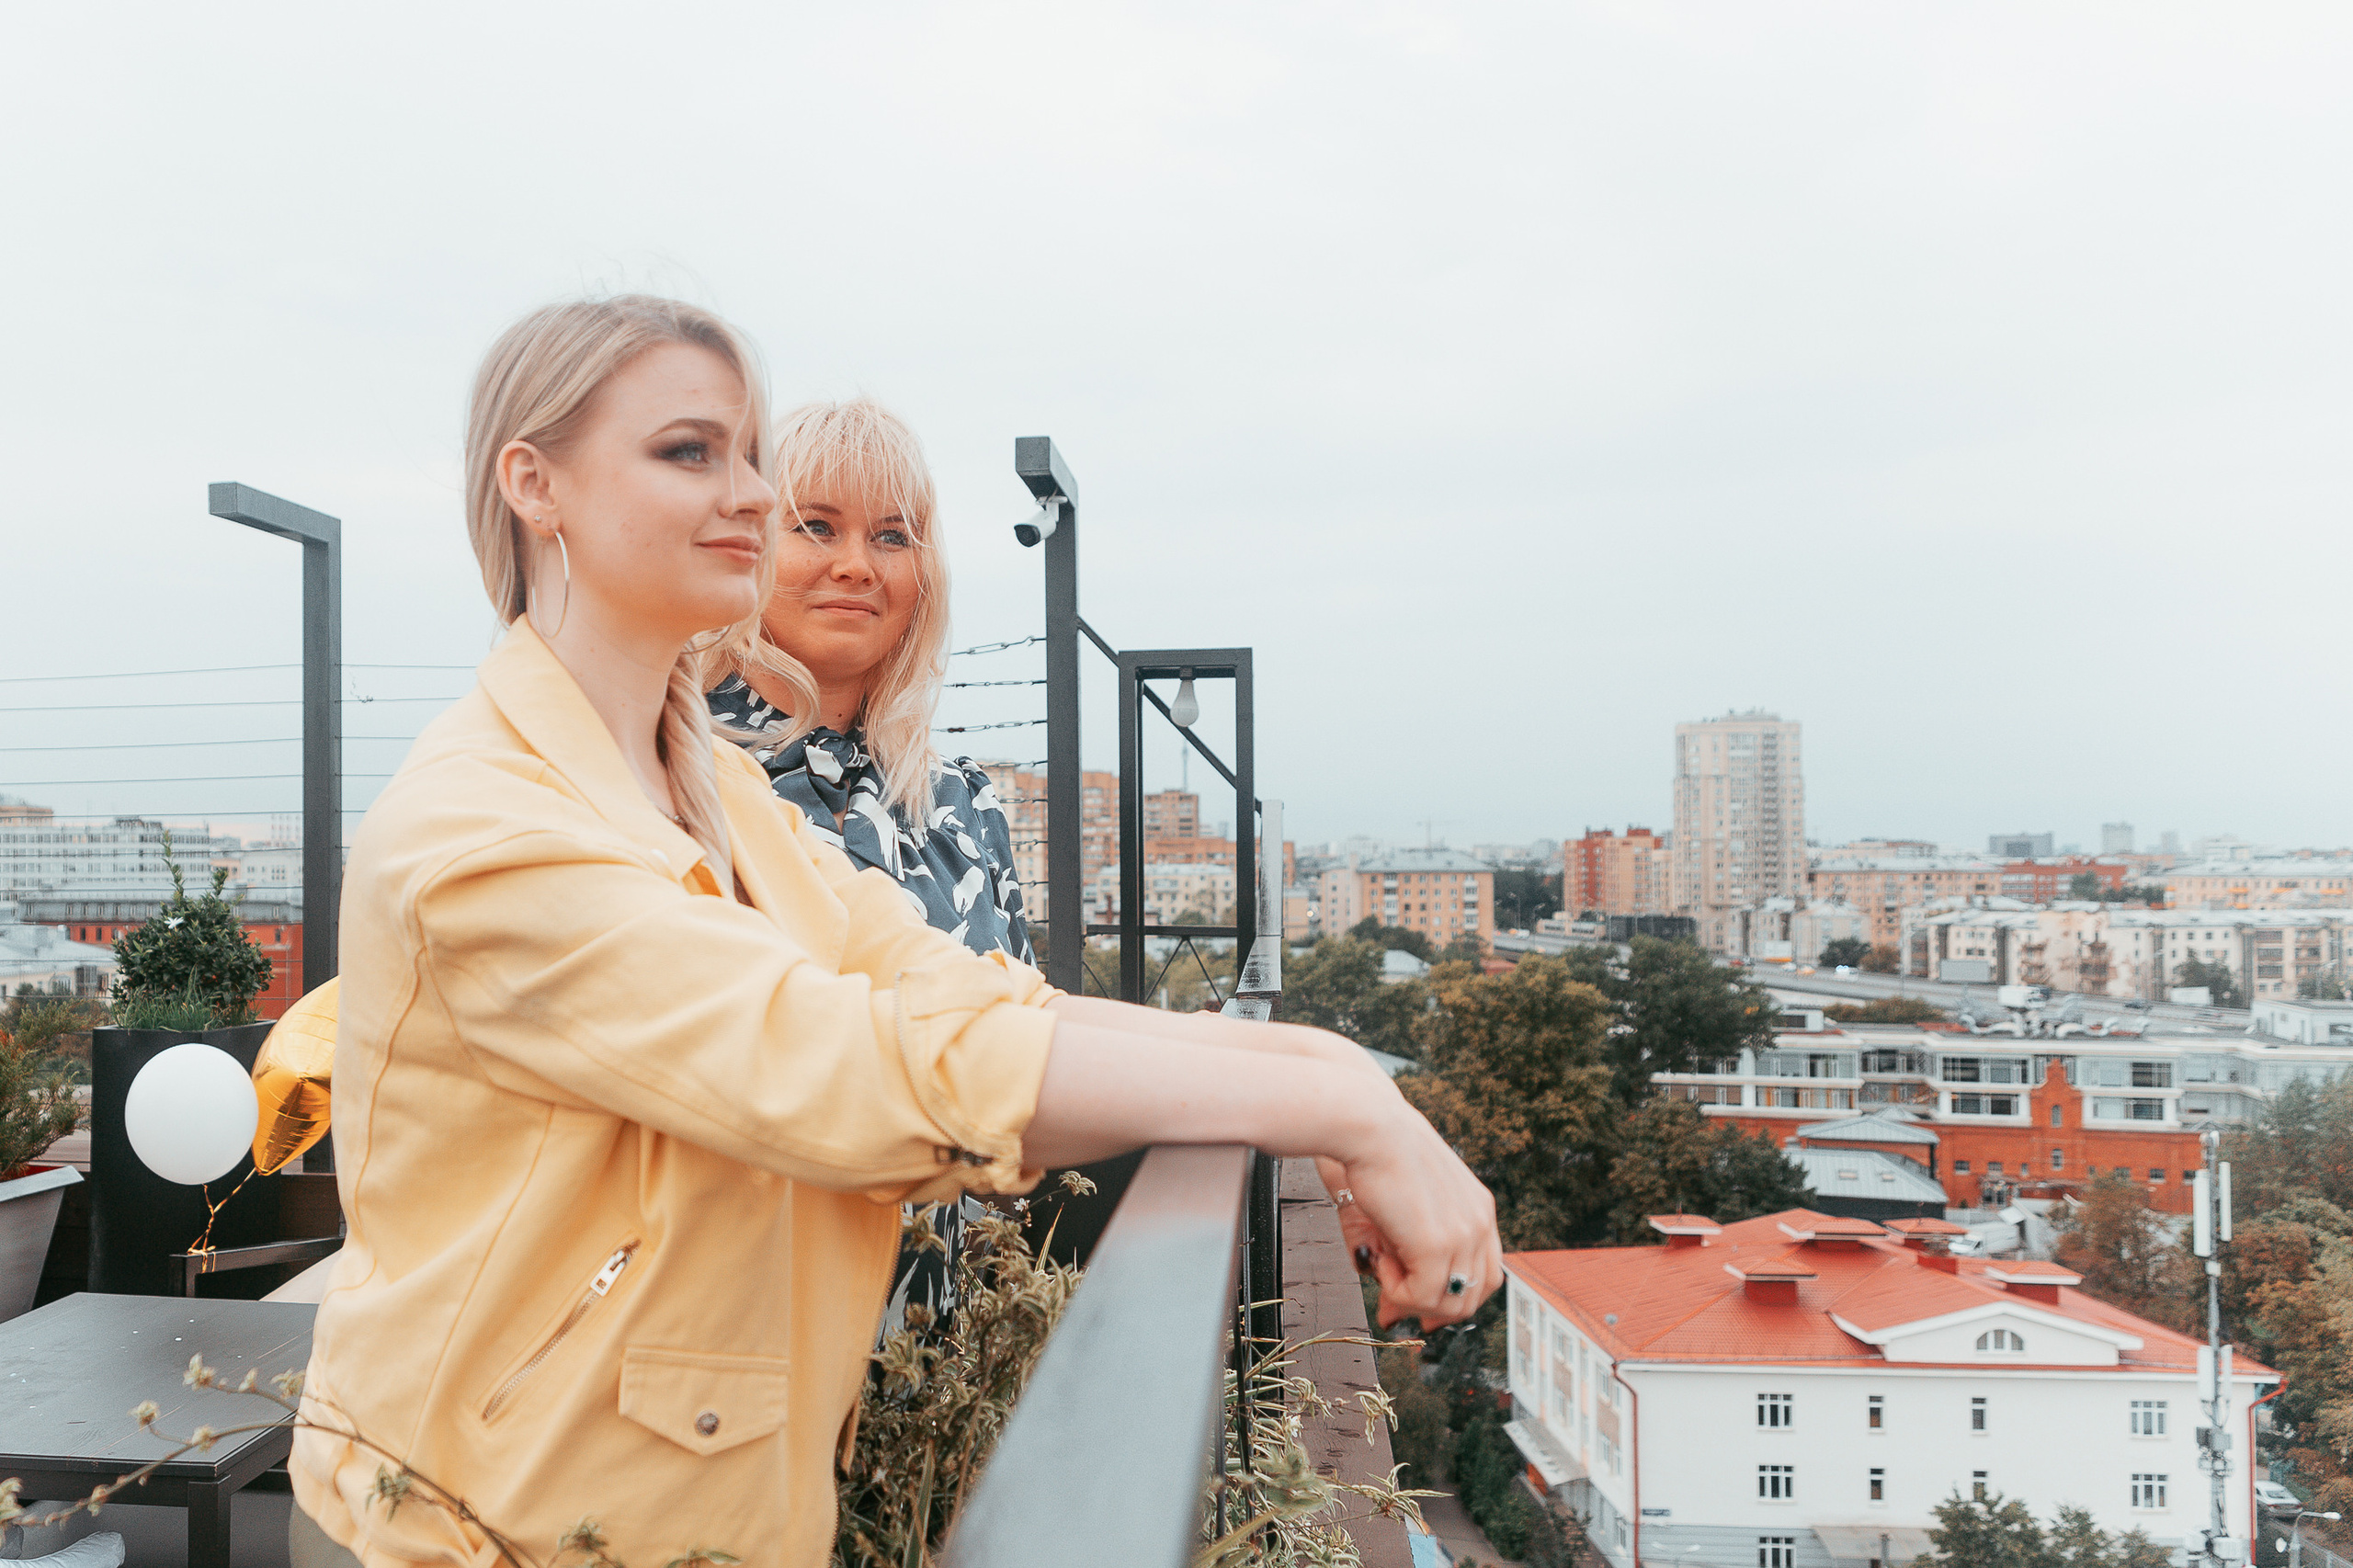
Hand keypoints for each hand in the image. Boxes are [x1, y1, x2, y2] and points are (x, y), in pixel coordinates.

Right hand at [1322, 1099, 1500, 1329]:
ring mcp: (1463, 1235)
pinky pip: (1422, 1297)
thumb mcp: (1400, 1206)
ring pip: (1450, 1305)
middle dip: (1430, 1309)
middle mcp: (1480, 1222)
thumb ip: (1402, 1253)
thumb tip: (1389, 1308)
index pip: (1484, 1273)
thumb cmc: (1375, 1151)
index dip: (1450, 1295)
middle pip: (1473, 1296)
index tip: (1416, 1301)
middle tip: (1391, 1304)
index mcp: (1477, 1207)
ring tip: (1383, 1267)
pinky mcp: (1437, 1245)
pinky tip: (1381, 1261)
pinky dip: (1397, 1292)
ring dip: (1411, 1299)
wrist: (1367, 1125)